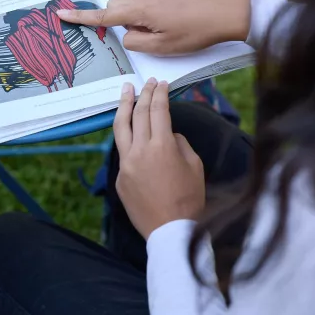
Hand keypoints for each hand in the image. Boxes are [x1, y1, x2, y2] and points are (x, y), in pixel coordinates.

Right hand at [56, 0, 250, 54]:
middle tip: (142, 34)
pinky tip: (179, 14)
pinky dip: (157, 4)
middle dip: (119, 17)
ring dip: (140, 12)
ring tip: (166, 25)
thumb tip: (128, 32)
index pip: (104, 15)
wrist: (227, 13)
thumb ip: (136, 42)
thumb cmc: (195, 34)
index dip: (82, 17)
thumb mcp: (163, 48)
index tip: (61, 13)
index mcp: (140, 10)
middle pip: (118, 3)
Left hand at [114, 79, 204, 238]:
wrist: (171, 231)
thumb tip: (168, 134)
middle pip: (139, 113)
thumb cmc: (190, 199)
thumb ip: (180, 144)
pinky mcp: (120, 177)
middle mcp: (140, 150)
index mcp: (162, 146)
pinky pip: (123, 152)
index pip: (159, 110)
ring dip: (124, 105)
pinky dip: (127, 138)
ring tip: (125, 91)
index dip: (160, 94)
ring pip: (121, 127)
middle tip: (148, 83)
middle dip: (144, 94)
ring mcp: (126, 163)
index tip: (161, 84)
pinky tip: (130, 130)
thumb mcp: (195, 166)